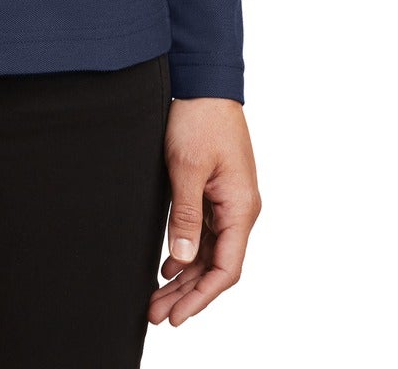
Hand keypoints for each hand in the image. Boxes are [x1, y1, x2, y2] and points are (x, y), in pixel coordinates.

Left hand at [149, 96, 261, 327]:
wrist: (204, 81)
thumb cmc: (199, 119)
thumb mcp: (186, 168)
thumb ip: (186, 216)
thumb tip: (184, 260)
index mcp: (240, 207)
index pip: (226, 268)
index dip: (201, 297)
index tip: (177, 316)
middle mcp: (240, 208)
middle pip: (216, 265)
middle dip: (187, 293)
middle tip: (156, 313)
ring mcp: (229, 200)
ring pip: (209, 251)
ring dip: (185, 275)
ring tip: (156, 297)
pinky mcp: (216, 190)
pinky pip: (205, 231)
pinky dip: (187, 251)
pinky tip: (168, 265)